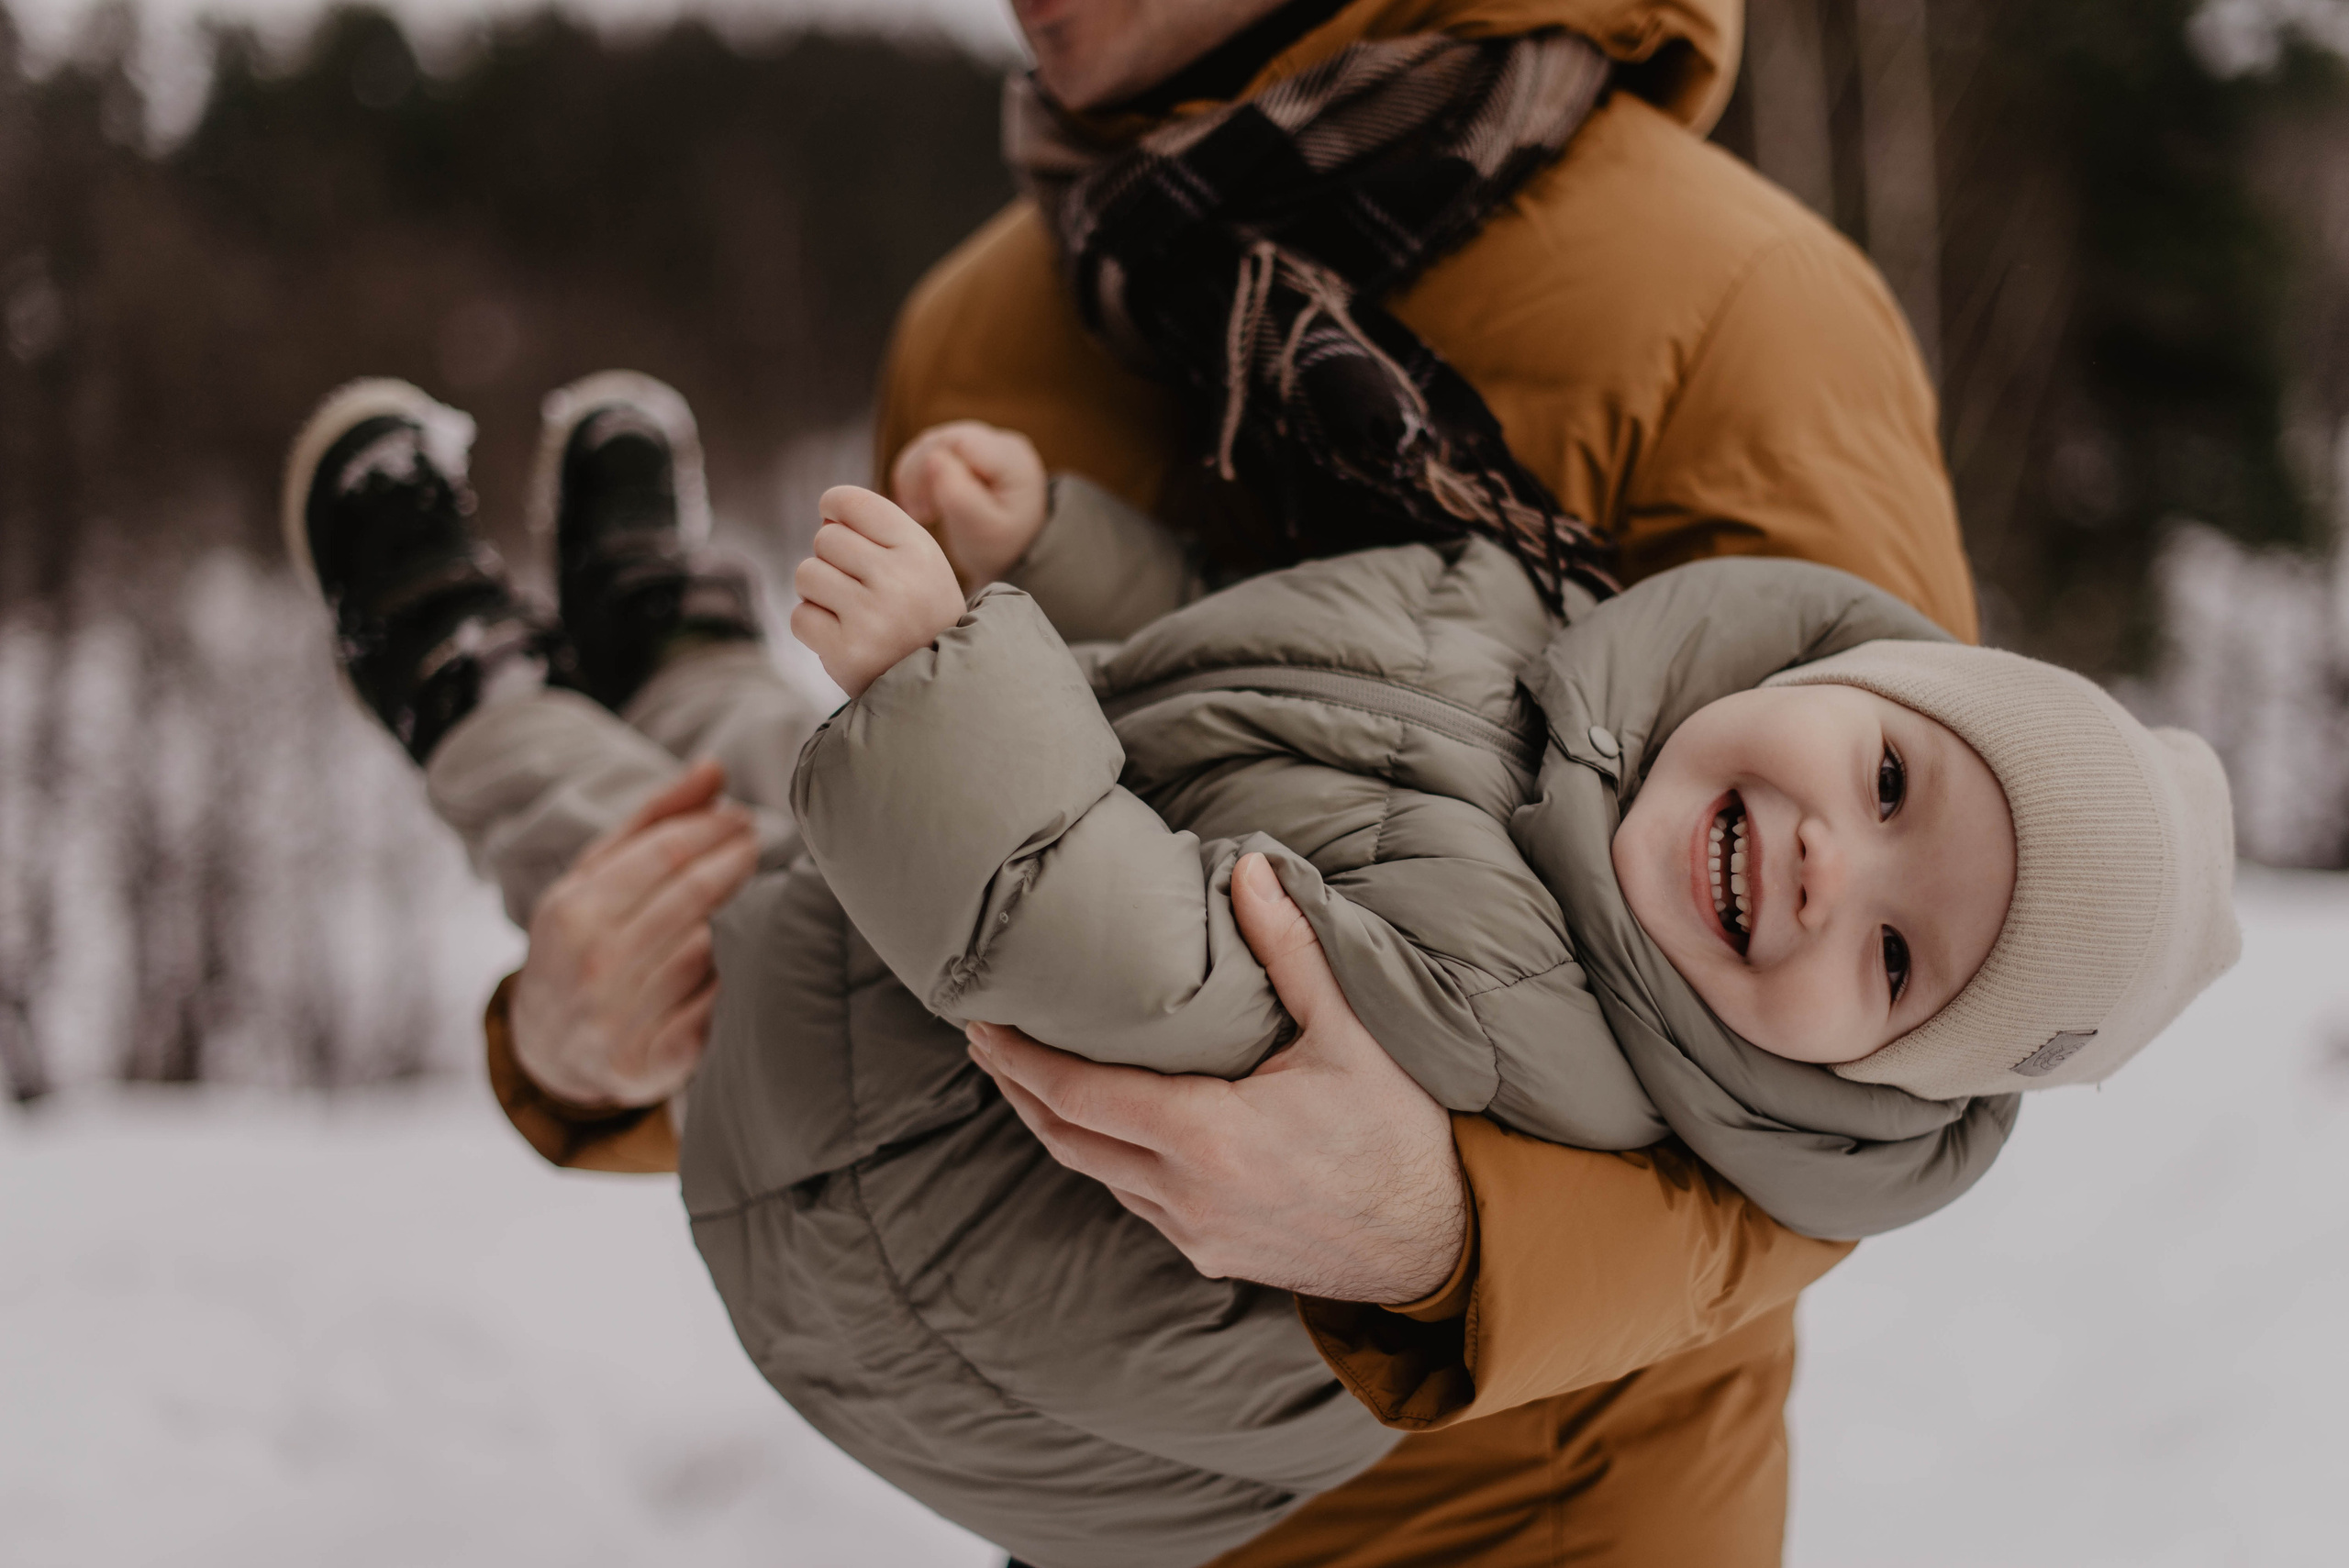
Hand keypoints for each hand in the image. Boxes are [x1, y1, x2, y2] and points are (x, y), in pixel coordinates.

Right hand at [510, 760, 759, 1107]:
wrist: (546, 1048)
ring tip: (755, 898)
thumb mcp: (595, 876)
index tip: (743, 819)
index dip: (714, 830)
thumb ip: (653, 820)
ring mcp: (619, 1019)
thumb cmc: (581, 941)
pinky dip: (733, 979)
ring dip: (741, 920)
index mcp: (573, 911)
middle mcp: (593, 965)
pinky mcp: (648, 1064)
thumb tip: (713, 769)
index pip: (664, 853)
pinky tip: (742, 960)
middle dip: (736, 861)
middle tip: (758, 846)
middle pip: (693, 896)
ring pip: (709, 949)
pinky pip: (714, 1008)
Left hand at [790, 485, 967, 697]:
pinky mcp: (847, 653)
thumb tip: (825, 517)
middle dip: (831, 560)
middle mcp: (898, 580)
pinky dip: (814, 626)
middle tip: (858, 587)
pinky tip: (843, 637)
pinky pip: (800, 617)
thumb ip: (876, 531)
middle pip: (825, 540)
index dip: (833, 507)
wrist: (941, 685)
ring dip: (818, 593)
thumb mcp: (919, 562)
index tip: (836, 522)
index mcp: (919, 549)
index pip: (851, 502)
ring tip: (850, 612)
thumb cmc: (920, 612)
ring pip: (806, 575)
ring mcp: (871, 618)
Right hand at [890, 420, 1048, 587]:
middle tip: (918, 513)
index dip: (928, 466)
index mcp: (1012, 460)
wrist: (1012, 550)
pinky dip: (917, 476)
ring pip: (931, 443)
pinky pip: (929, 450)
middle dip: (918, 474)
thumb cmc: (1000, 544)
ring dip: (914, 476)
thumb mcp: (984, 530)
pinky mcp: (966, 450)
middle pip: (942, 439)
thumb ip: (961, 497)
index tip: (923, 509)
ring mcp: (983, 442)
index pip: (959, 443)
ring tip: (922, 512)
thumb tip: (932, 457)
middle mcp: (1000, 442)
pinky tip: (923, 503)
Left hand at [965, 853, 1466, 1303]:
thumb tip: (1248, 868)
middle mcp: (1185, 1194)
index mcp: (1207, 1136)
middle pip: (1066, 1136)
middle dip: (1017, 1086)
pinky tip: (1106, 1125)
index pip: (1078, 1094)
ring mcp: (1194, 1233)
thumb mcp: (1350, 1033)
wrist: (1442, 1245)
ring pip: (1097, 1174)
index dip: (1020, 1058)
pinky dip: (1107, 1158)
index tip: (981, 1021)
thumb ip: (1290, 950)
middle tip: (984, 1038)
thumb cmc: (1400, 1134)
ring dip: (1059, 1124)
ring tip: (1029, 1074)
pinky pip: (1136, 1201)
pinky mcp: (1211, 1255)